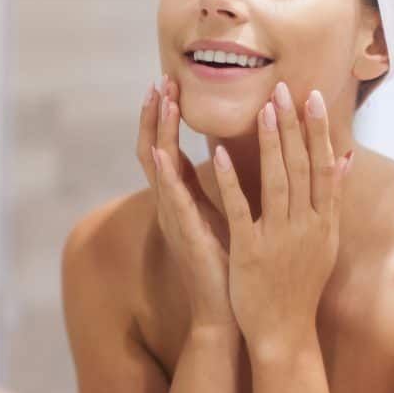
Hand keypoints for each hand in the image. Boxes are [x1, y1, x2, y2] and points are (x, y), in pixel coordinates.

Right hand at [137, 76, 235, 330]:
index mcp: (183, 200)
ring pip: (159, 168)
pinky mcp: (185, 235)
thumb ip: (230, 187)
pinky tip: (162, 153)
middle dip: (155, 116)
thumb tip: (238, 157)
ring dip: (157, 133)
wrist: (228, 311)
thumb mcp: (230, 216)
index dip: (165, 118)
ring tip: (159, 101)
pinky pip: (171, 201)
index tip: (170, 84)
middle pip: (155, 151)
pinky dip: (165, 176)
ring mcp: (174, 219)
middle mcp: (172, 206)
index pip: (168, 150)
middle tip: (160, 81)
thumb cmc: (232, 265)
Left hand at [211, 83, 352, 353]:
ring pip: (276, 183)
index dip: (318, 129)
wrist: (285, 332)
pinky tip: (220, 154)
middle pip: (301, 167)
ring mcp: (279, 238)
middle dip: (293, 126)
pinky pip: (240, 210)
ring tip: (263, 110)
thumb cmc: (302, 284)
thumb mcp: (326, 241)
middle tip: (284, 89)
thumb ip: (333, 197)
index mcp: (323, 220)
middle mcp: (306, 225)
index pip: (322, 165)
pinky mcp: (250, 251)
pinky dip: (231, 181)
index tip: (311, 96)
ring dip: (270, 144)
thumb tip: (346, 157)